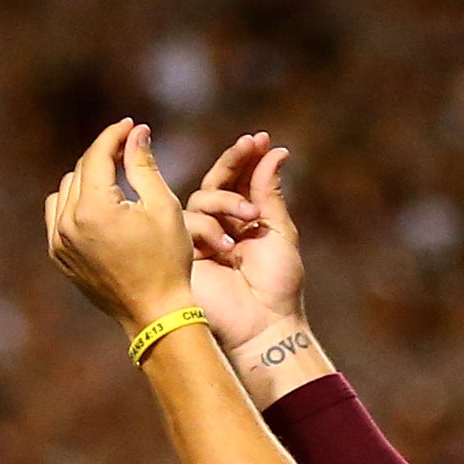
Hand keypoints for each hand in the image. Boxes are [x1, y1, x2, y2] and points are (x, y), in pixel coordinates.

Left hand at [45, 120, 196, 333]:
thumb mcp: (163, 207)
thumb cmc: (167, 260)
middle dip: (104, 155)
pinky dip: (73, 204)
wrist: (155, 313)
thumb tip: (135, 133)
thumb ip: (143, 165)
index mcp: (93, 209)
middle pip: (80, 170)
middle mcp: (68, 224)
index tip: (130, 125)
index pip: (96, 156)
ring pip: (65, 191)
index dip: (114, 136)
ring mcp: (59, 243)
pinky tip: (96, 206)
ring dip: (87, 179)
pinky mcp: (60, 258)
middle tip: (128, 148)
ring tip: (114, 180)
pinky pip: (57, 217)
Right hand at [185, 132, 307, 352]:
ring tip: (249, 218)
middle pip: (216, 182)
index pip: (239, 180)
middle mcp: (220, 226)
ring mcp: (200, 239)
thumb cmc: (278, 284)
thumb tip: (274, 151)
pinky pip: (187, 223)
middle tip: (250, 144)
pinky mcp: (184, 254)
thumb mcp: (279, 230)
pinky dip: (209, 228)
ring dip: (226, 200)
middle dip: (233, 161)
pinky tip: (228, 247)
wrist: (263, 324)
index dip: (246, 158)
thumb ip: (269, 192)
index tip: (260, 138)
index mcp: (243, 220)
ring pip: (200, 198)